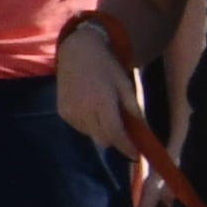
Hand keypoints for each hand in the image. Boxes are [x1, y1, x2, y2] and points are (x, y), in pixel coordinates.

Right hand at [56, 19, 141, 154]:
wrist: (76, 52)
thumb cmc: (106, 65)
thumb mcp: (126, 85)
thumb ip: (133, 110)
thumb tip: (143, 132)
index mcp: (102, 103)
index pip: (115, 134)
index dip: (126, 147)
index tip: (136, 155)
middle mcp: (83, 111)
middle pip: (103, 139)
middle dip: (116, 139)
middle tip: (126, 132)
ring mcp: (70, 112)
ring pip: (91, 135)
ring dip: (102, 131)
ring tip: (106, 115)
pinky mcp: (62, 112)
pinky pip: (80, 128)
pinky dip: (90, 125)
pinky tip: (92, 110)